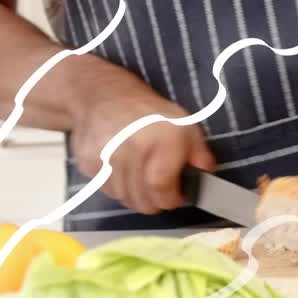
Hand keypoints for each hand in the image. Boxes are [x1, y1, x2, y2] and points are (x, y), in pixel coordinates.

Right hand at [71, 93, 214, 215]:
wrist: (105, 95)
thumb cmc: (150, 114)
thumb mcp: (185, 126)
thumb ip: (200, 154)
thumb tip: (208, 175)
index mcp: (163, 139)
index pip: (161, 188)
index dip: (170, 200)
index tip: (175, 198)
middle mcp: (133, 147)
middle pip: (143, 200)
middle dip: (155, 202)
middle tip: (160, 191)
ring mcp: (107, 155)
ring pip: (124, 199)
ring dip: (136, 195)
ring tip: (141, 178)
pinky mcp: (88, 161)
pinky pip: (106, 190)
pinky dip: (117, 187)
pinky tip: (123, 170)